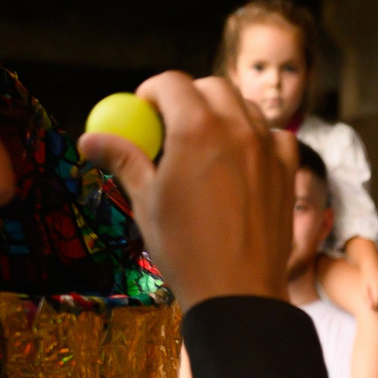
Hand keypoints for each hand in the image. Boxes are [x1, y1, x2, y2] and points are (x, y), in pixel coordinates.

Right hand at [79, 72, 295, 305]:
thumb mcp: (146, 202)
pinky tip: (245, 159)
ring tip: (206, 144)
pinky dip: (259, 137)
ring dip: (224, 113)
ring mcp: (268, 148)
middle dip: (189, 96)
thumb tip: (89, 140)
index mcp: (196, 129)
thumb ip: (123, 160)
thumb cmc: (186, 250)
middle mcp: (237, 128)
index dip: (152, 92)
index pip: (171, 83)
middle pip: (212, 87)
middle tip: (172, 126)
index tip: (144, 112)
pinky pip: (277, 136)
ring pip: (246, 107)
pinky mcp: (287, 171)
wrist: (238, 294)